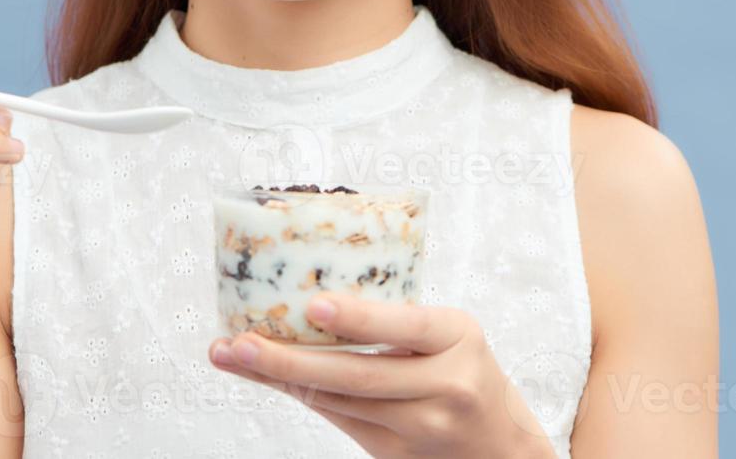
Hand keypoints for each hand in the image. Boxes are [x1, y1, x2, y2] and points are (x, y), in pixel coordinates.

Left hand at [208, 293, 556, 458]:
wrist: (501, 445)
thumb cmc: (465, 371)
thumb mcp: (451, 335)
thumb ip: (398, 320)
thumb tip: (312, 292)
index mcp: (457, 336)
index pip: (403, 324)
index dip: (357, 317)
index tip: (314, 304)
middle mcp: (445, 384)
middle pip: (357, 374)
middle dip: (289, 359)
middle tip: (241, 343)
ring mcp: (421, 427)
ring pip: (338, 400)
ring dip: (280, 379)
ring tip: (234, 356)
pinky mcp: (397, 454)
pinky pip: (339, 421)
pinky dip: (302, 397)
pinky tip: (270, 379)